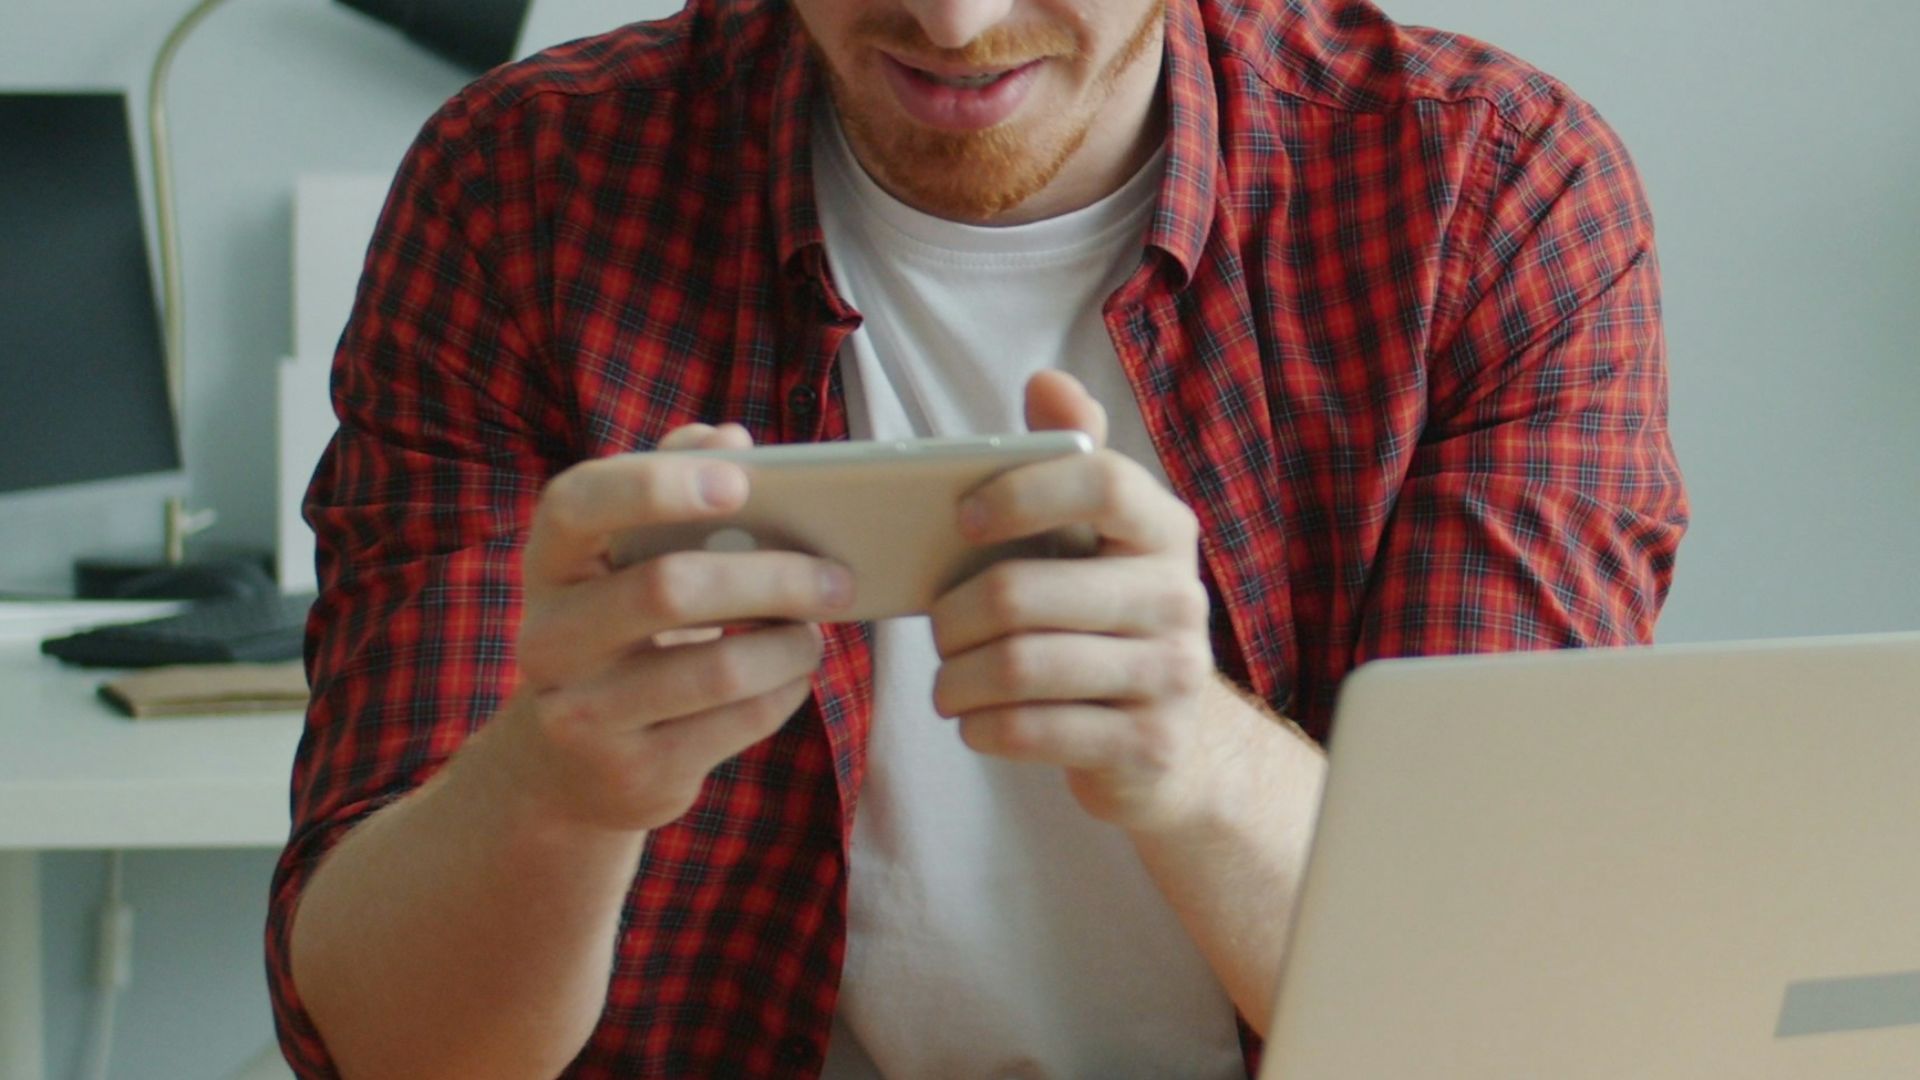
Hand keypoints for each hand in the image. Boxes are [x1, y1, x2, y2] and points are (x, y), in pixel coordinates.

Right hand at [491, 423, 855, 833]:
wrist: (565, 769)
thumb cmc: (617, 633)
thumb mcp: (622, 563)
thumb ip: (668, 488)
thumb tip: (729, 435)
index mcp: (547, 565)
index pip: (577, 503)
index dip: (656, 485)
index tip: (740, 482)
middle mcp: (548, 639)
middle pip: (670, 589)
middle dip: (773, 577)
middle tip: (838, 576)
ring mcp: (585, 715)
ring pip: (718, 669)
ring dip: (791, 644)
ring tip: (817, 628)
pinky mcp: (634, 774)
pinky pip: (738, 722)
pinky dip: (786, 692)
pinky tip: (793, 674)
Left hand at [928, 372, 1225, 832]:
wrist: (1173, 742)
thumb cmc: (1106, 620)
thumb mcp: (1097, 539)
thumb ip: (1071, 456)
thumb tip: (1047, 382)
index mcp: (1164, 529)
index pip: (1102, 481)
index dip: (1021, 492)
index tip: (962, 518)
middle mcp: (1179, 596)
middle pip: (1023, 592)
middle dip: (953, 616)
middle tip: (936, 628)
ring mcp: (1171, 674)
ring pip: (1019, 667)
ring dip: (957, 679)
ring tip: (946, 682)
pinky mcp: (1150, 743)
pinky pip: (1034, 730)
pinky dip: (984, 727)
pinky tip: (976, 721)